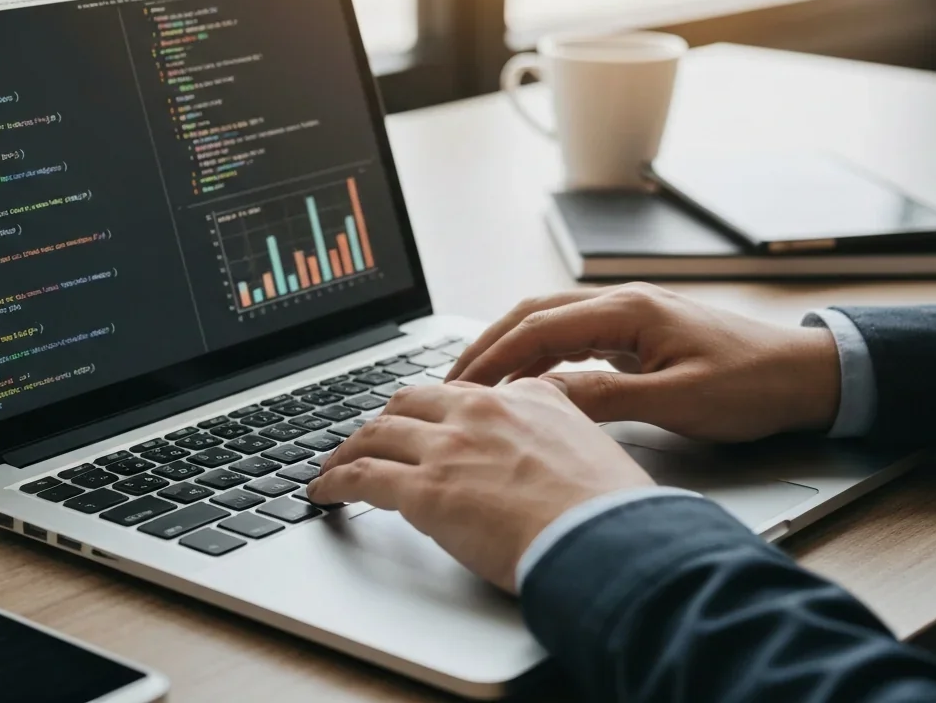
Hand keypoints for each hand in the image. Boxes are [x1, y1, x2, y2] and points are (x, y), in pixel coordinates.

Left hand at [308, 379, 653, 592]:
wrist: (607, 540)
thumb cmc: (611, 513)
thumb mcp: (597, 450)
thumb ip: (565, 438)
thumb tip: (552, 455)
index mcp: (527, 398)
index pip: (466, 394)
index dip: (438, 411)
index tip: (428, 425)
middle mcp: (483, 412)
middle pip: (411, 401)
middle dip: (386, 420)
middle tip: (372, 439)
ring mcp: (450, 447)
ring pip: (377, 433)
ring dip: (350, 449)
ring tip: (336, 465)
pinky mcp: (424, 489)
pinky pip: (361, 476)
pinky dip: (333, 482)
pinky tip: (323, 493)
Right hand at [447, 284, 841, 442]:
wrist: (806, 376)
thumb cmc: (753, 386)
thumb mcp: (677, 401)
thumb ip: (606, 397)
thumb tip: (544, 399)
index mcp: (628, 310)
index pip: (537, 329)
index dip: (492, 358)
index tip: (458, 387)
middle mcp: (623, 302)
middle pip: (533, 314)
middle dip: (486, 346)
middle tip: (451, 382)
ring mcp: (631, 314)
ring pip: (550, 322)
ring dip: (510, 347)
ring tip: (477, 383)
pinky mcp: (640, 333)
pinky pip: (574, 336)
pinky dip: (540, 355)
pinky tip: (528, 381)